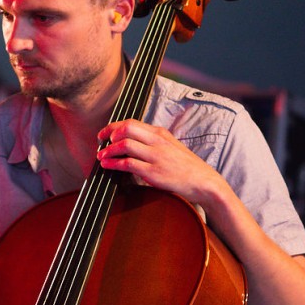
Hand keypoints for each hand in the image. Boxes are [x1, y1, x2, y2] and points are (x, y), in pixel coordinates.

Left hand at [96, 119, 227, 203]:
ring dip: (109, 150)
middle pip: (126, 129)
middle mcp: (157, 141)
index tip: (105, 133)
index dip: (114, 126)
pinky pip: (128, 164)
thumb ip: (153, 142)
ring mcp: (156, 156)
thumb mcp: (171, 146)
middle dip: (108, 134)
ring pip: (125, 145)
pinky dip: (114, 164)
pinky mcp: (154, 172)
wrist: (204, 182)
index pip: (132, 123)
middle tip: (100, 142)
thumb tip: (132, 142)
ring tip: (101, 156)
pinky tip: (107, 165)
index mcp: (160, 133)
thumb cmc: (186, 166)